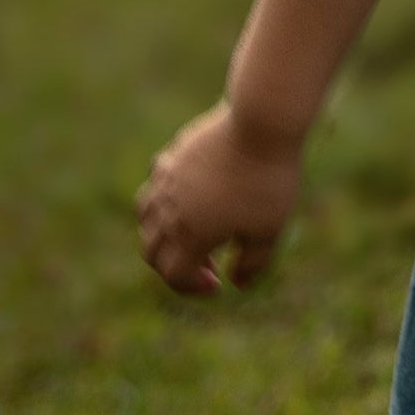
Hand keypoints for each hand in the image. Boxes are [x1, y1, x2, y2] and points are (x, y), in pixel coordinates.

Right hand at [137, 102, 300, 297]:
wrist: (260, 126)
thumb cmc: (267, 182)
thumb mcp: (269, 231)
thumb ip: (252, 264)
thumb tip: (237, 284)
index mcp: (190, 236)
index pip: (174, 275)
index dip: (193, 287)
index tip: (219, 285)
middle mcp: (167, 212)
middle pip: (152, 252)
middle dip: (174, 266)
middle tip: (208, 266)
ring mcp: (164, 182)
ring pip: (145, 217)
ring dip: (162, 235)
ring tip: (192, 233)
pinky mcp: (170, 157)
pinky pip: (155, 185)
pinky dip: (164, 201)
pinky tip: (190, 194)